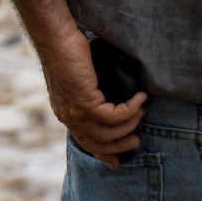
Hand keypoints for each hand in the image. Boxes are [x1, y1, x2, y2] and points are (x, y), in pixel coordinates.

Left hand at [39, 32, 145, 167]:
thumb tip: (111, 96)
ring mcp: (75, 110)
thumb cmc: (71, 50)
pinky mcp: (83, 101)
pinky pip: (112, 115)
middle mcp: (69, 116)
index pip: (85, 141)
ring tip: (143, 111)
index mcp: (67, 113)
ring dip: (129, 124)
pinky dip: (130, 109)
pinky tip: (140, 98)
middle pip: (96, 143)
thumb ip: (92, 90)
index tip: (117, 161)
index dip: (102, 153)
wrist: (58, 39)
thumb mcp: (82, 77)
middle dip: (119, 146)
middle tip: (137, 142)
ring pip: (106, 132)